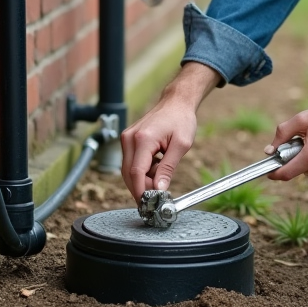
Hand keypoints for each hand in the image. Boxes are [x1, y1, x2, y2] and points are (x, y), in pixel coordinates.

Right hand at [120, 62, 220, 200]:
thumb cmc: (181, 119)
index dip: (141, 191)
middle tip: (157, 197)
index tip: (149, 204)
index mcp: (143, 139)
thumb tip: (159, 189)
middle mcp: (130, 138)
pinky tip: (156, 168)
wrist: (176, 102)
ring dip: (142, 179)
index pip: (136, 173)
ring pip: (128, 169)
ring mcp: (127, 138)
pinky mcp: (128, 139)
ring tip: (160, 177)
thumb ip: (168, 168)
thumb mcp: (181, 145)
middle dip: (141, 188)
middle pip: (128, 174)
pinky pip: (131, 162)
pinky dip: (141, 170)